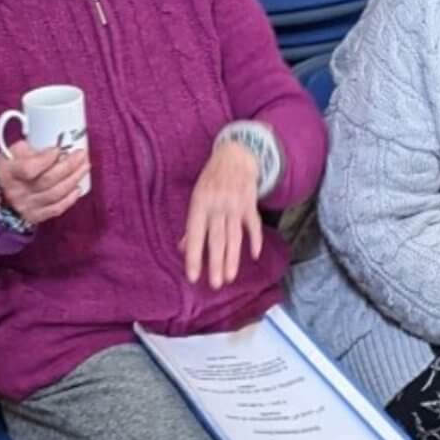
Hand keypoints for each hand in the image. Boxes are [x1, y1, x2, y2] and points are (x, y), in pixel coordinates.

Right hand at [0, 141, 88, 225]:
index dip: (46, 159)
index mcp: (9, 172)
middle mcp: (17, 191)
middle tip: (81, 155)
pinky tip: (77, 187)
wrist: (0, 192)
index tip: (57, 149)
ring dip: (74, 179)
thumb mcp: (14, 152)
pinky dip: (70, 198)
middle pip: (47, 180)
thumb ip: (33, 149)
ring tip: (84, 167)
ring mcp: (26, 206)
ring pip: (55, 194)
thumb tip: (56, 150)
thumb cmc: (12, 168)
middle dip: (69, 166)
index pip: (28, 168)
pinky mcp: (35, 216)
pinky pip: (56, 209)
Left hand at [183, 141, 262, 289]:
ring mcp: (236, 205)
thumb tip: (183, 249)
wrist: (236, 154)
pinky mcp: (251, 204)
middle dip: (215, 263)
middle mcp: (217, 205)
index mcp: (200, 203)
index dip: (194, 256)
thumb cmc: (212, 178)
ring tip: (229, 277)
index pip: (195, 234)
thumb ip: (192, 224)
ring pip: (234, 236)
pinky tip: (254, 255)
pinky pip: (254, 225)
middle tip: (215, 285)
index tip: (193, 277)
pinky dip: (255, 240)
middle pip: (216, 239)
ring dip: (232, 258)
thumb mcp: (197, 196)